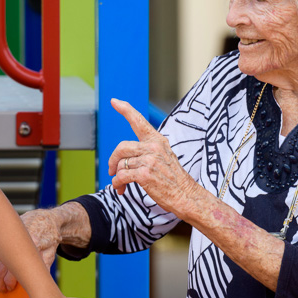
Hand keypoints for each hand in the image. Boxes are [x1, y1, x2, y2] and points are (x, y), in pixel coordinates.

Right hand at [0, 208, 61, 292]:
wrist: (43, 219)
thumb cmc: (48, 236)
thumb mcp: (51, 252)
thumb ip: (44, 266)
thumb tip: (39, 281)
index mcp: (29, 244)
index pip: (13, 268)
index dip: (9, 281)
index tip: (10, 288)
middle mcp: (14, 241)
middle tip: (2, 289)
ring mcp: (5, 238)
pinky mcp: (0, 238)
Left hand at [107, 98, 197, 214]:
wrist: (186, 196)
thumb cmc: (174, 180)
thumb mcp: (165, 157)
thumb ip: (147, 151)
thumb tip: (125, 156)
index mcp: (158, 141)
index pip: (139, 121)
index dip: (125, 110)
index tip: (114, 101)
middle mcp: (153, 147)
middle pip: (121, 147)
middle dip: (113, 160)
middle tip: (111, 170)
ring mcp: (149, 160)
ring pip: (120, 164)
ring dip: (116, 176)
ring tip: (120, 185)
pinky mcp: (144, 174)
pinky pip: (121, 176)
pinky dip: (117, 184)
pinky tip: (121, 188)